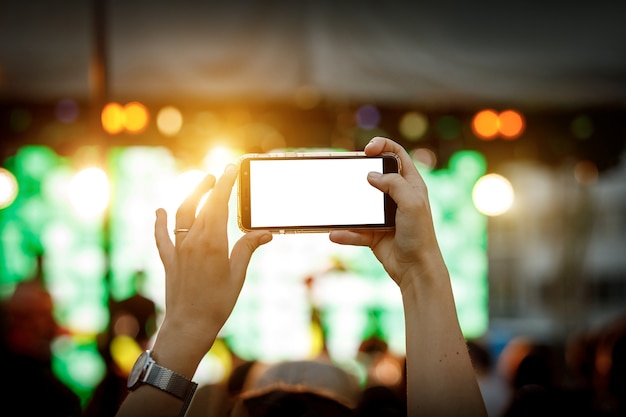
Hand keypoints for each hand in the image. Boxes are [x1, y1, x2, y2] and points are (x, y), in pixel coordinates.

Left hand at [153, 164, 271, 363]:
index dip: (226, 184)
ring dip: (191, 196)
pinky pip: (162, 236)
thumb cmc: (217, 303)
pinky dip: (160, 222)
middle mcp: (193, 241)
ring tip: (201, 185)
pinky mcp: (170, 260)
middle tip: (220, 175)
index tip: (231, 169)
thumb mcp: (237, 275)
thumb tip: (264, 232)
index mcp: (213, 242)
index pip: (219, 204)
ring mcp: (179, 249)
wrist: (189, 325)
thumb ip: (247, 249)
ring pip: (182, 214)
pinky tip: (159, 211)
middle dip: (212, 186)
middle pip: (202, 205)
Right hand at [329, 137, 444, 291]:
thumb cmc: (420, 234)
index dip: (383, 146)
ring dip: (347, 207)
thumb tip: (371, 176)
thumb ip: (393, 184)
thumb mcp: (412, 203)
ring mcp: (383, 215)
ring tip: (335, 205)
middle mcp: (396, 197)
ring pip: (360, 204)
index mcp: (410, 185)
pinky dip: (345, 233)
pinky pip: (355, 230)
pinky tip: (334, 234)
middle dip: (359, 174)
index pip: (397, 155)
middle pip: (374, 176)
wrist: (416, 269)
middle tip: (346, 173)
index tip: (367, 149)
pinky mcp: (373, 234)